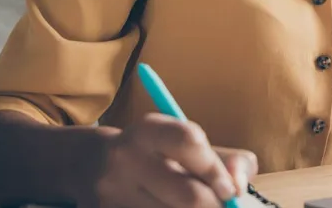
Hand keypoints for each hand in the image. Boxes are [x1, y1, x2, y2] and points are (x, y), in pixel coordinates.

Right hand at [84, 113, 257, 207]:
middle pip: (188, 194)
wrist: (91, 167)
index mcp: (147, 131)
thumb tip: (239, 187)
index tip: (230, 189)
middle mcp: (124, 160)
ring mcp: (111, 194)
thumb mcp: (188, 145)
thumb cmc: (158, 156)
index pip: (188, 141)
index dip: (216, 169)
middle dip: (215, 205)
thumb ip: (226, 159)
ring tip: (195, 207)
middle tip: (221, 206)